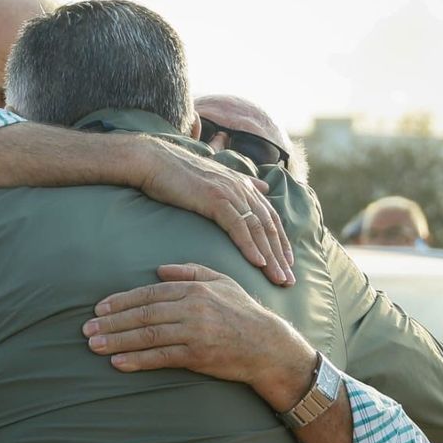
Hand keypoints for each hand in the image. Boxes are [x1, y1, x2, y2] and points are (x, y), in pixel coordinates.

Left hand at [84, 263, 314, 408]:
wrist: (268, 346)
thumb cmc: (242, 312)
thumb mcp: (221, 282)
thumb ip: (190, 272)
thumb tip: (159, 270)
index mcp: (195, 289)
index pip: (150, 293)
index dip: (122, 301)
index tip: (99, 307)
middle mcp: (192, 308)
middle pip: (143, 314)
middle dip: (111, 321)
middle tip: (86, 328)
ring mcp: (194, 332)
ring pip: (148, 335)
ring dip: (117, 341)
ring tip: (94, 345)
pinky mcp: (197, 356)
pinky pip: (161, 358)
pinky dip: (138, 360)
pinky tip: (118, 362)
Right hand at [133, 140, 293, 285]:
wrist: (153, 161)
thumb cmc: (177, 173)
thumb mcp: (215, 177)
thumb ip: (241, 183)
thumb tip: (262, 187)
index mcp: (244, 185)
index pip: (270, 218)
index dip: (281, 241)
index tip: (288, 263)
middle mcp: (242, 188)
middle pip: (269, 227)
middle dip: (281, 256)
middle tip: (289, 281)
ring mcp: (230, 193)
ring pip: (258, 230)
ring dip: (271, 257)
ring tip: (279, 279)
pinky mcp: (216, 199)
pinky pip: (238, 227)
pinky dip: (250, 246)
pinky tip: (258, 263)